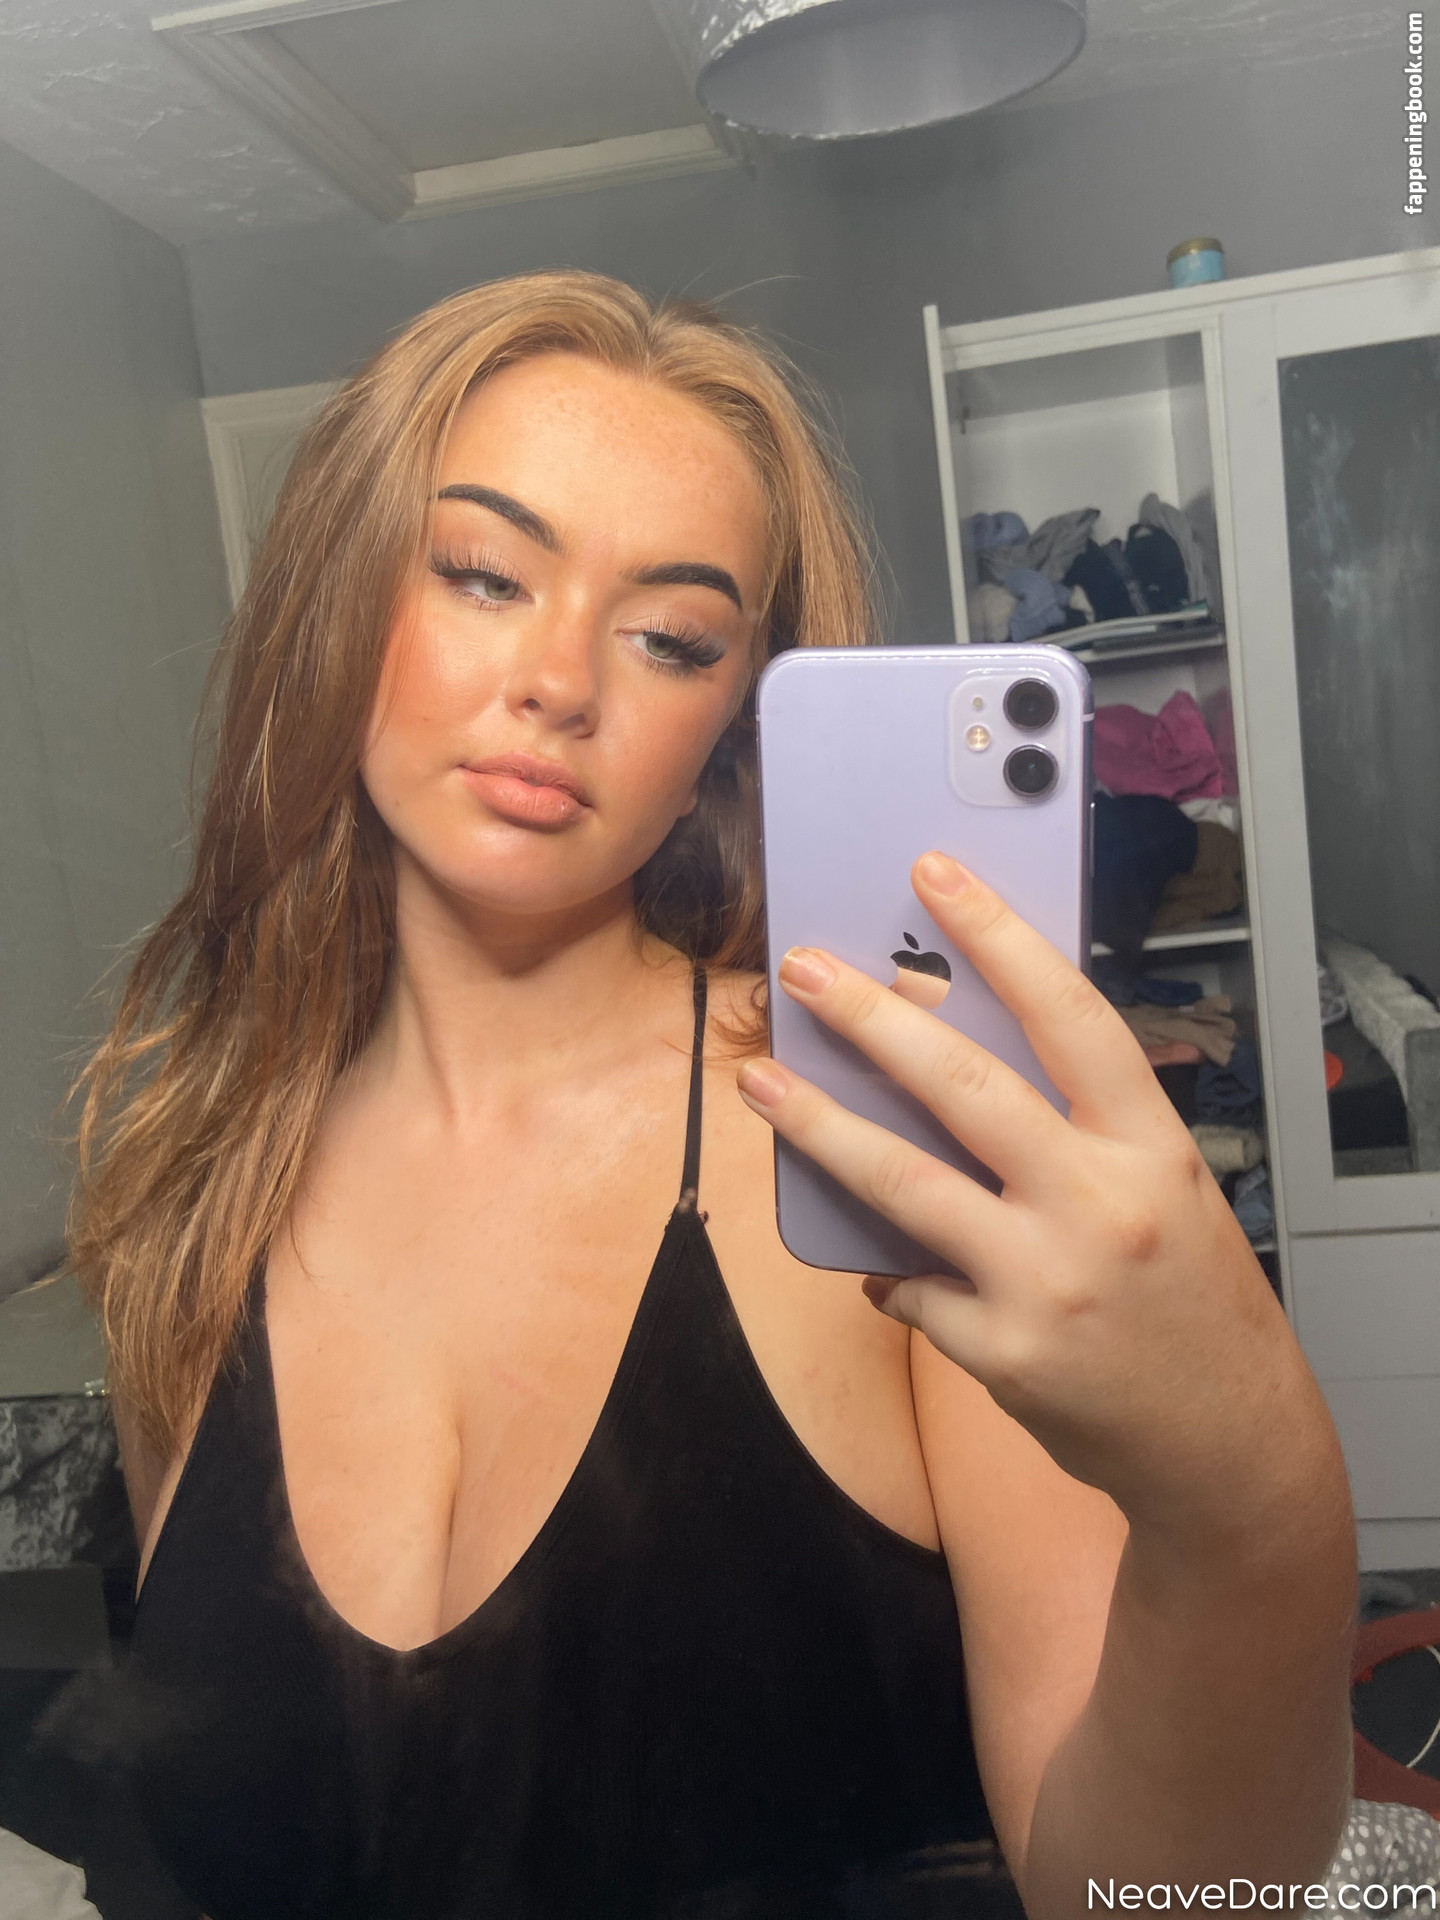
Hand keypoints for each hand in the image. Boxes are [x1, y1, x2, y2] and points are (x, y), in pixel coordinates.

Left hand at [736, 851, 1334, 1546]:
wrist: (1228, 1441)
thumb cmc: (1193, 1300)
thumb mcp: (1164, 1189)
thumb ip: (1077, 1130)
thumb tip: (949, 1063)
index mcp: (1151, 1147)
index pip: (1068, 1016)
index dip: (997, 938)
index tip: (935, 877)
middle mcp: (1100, 1204)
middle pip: (964, 1086)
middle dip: (872, 1018)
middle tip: (807, 971)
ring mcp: (1046, 1280)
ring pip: (905, 1181)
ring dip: (821, 1126)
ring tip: (765, 1082)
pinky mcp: (1001, 1350)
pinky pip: (910, 1287)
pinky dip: (885, 1269)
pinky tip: (870, 1258)